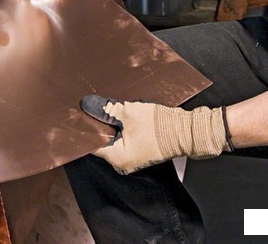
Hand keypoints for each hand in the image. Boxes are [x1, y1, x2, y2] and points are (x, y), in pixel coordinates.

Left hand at [81, 94, 231, 174]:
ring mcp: (133, 158)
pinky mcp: (141, 151)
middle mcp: (122, 163)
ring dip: (111, 124)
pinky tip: (121, 113)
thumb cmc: (159, 125)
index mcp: (116, 158)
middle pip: (102, 140)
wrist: (188, 131)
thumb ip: (106, 110)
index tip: (79, 112)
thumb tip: (87, 105)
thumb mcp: (128, 113)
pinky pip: (125, 138)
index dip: (85, 126)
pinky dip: (122, 127)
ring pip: (114, 138)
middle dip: (99, 123)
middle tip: (91, 105)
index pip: (92, 143)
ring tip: (106, 107)